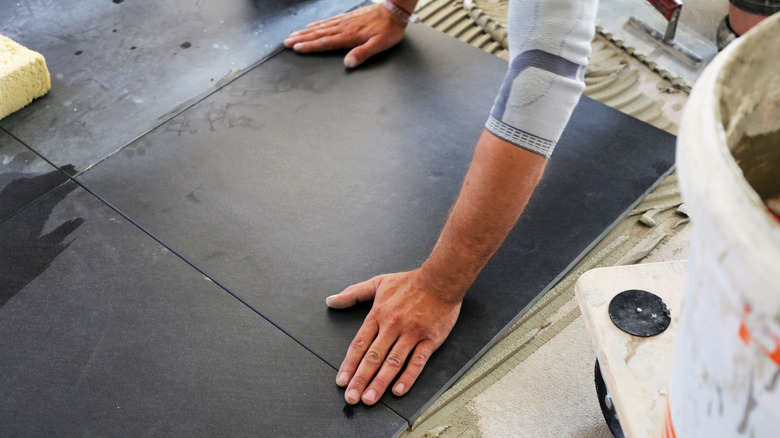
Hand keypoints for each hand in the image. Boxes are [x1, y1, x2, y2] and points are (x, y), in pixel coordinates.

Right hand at [283, 3, 406, 67]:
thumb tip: (348, 63)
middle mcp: (343, 28)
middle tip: (286, 42)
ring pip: (321, 27)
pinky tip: (311, 25)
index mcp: (349, 36)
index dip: (310, 46)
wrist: (394, 10)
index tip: (296, 48)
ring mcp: (345, 21)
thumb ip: (363, 53)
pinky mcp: (348, 17)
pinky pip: (329, 21)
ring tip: (293, 34)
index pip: (325, 42)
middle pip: (318, 34)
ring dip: (306, 31)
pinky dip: (318, 24)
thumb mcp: (379, 45)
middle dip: (301, 38)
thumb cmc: (389, 30)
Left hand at [327, 269, 461, 404]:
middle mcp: (393, 326)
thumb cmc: (410, 283)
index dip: (349, 364)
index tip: (342, 381)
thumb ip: (353, 293)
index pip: (359, 344)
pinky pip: (417, 361)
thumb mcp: (378, 283)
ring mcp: (412, 334)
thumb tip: (332, 300)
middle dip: (360, 379)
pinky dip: (408, 377)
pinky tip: (398, 390)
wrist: (441, 279)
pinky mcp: (430, 340)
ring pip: (393, 362)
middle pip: (373, 357)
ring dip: (379, 382)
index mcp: (379, 315)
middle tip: (351, 397)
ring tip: (369, 399)